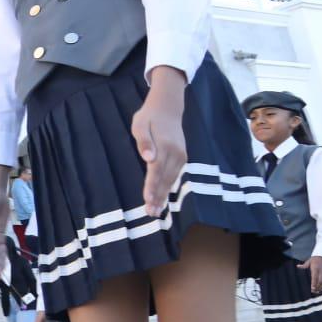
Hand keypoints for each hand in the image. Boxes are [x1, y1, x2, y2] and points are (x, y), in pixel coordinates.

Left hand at [131, 67, 186, 216]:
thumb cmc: (149, 118)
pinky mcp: (181, 157)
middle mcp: (175, 153)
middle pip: (165, 179)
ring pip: (171, 180)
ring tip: (156, 211)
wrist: (168, 108)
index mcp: (164, 146)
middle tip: (151, 213)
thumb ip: (144, 142)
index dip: (152, 187)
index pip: (156, 171)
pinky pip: (175, 175)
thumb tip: (148, 158)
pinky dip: (169, 187)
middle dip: (158, 197)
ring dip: (164, 195)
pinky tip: (163, 198)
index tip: (148, 200)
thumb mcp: (140, 125)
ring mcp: (180, 156)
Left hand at [300, 256, 321, 295]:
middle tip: (314, 292)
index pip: (314, 278)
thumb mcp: (309, 261)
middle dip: (317, 287)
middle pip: (320, 281)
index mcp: (315, 268)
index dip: (314, 284)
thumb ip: (304, 265)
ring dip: (321, 287)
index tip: (312, 289)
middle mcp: (321, 271)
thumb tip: (297, 266)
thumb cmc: (315, 259)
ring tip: (318, 292)